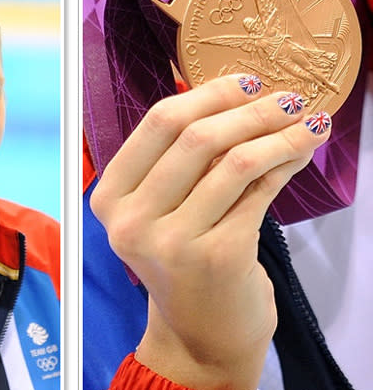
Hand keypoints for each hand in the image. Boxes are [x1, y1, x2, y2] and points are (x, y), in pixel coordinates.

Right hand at [90, 75, 330, 389]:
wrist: (197, 332)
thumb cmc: (181, 262)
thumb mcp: (161, 210)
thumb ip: (180, 159)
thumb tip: (233, 96)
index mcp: (109, 198)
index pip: (156, 124)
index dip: (206, 94)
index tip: (245, 82)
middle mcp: (131, 220)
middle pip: (195, 137)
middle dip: (249, 109)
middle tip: (286, 98)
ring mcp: (171, 242)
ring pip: (235, 161)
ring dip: (279, 134)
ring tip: (307, 122)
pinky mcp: (216, 257)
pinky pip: (259, 192)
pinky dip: (285, 165)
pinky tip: (299, 155)